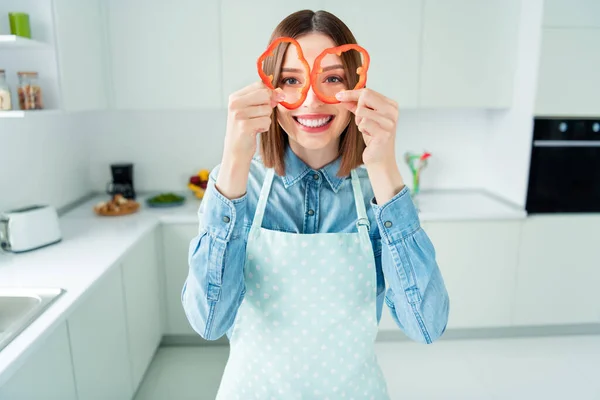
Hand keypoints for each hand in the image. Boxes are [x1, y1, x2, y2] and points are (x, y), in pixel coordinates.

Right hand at [216, 82, 284, 199]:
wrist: (236, 151)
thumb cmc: (246, 130)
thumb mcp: (252, 111)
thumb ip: (265, 99)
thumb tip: (281, 92)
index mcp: (235, 97)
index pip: (260, 85)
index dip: (270, 92)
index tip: (270, 102)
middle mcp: (235, 104)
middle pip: (265, 94)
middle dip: (268, 106)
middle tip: (259, 116)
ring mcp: (238, 115)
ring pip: (267, 109)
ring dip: (265, 119)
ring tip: (255, 125)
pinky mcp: (245, 126)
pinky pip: (266, 121)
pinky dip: (264, 128)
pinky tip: (255, 131)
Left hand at [336, 88, 403, 203]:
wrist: (380, 159)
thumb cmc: (373, 138)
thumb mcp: (364, 119)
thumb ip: (355, 106)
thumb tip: (342, 95)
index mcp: (391, 105)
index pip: (368, 92)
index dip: (351, 93)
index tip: (338, 95)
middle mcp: (393, 111)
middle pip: (365, 97)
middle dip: (356, 108)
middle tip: (360, 120)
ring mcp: (390, 122)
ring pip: (361, 111)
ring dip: (359, 121)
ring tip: (367, 130)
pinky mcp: (384, 133)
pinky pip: (363, 123)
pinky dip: (362, 129)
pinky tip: (369, 136)